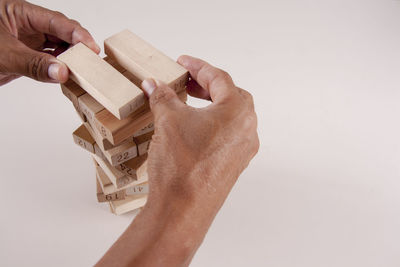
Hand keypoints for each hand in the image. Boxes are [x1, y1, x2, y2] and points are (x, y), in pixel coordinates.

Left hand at [0, 0, 99, 84]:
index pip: (56, 21)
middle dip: (77, 45)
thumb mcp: (2, 55)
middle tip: (90, 62)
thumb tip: (62, 72)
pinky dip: (58, 68)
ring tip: (82, 70)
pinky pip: (48, 61)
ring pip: (57, 47)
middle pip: (61, 32)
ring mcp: (26, 40)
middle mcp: (26, 25)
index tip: (91, 48)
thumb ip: (33, 64)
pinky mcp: (25, 56)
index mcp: (19, 12)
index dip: (77, 33)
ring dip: (69, 59)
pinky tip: (67, 75)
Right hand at [96, 56, 258, 266]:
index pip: (219, 78)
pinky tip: (193, 129)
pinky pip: (227, 136)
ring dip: (210, 106)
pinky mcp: (234, 165)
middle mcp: (247, 130)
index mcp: (238, 111)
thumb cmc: (181, 165)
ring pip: (230, 117)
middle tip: (186, 83)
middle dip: (207, 86)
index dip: (198, 67)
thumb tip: (155, 85)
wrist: (182, 209)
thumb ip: (163, 96)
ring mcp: (243, 150)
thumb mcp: (168, 120)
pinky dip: (212, 125)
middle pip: (230, 96)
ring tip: (188, 104)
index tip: (183, 62)